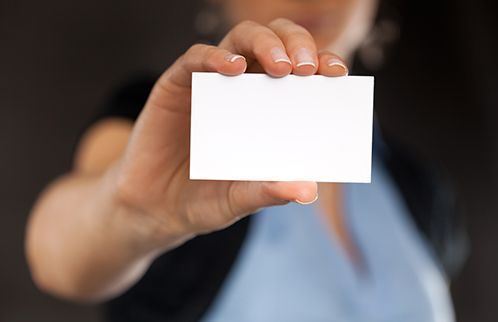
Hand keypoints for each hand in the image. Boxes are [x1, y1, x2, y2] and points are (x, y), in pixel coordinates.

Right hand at [114, 18, 348, 249]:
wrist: (154, 210)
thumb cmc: (203, 200)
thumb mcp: (240, 199)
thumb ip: (268, 192)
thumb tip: (308, 189)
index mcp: (266, 110)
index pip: (299, 74)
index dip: (321, 65)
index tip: (338, 74)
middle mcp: (242, 90)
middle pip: (275, 44)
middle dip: (297, 45)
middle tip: (307, 69)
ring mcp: (209, 85)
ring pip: (240, 40)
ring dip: (265, 44)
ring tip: (282, 67)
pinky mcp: (175, 86)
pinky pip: (195, 59)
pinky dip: (214, 58)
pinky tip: (231, 68)